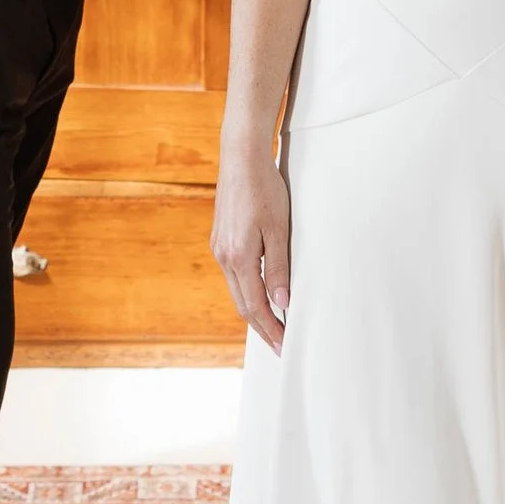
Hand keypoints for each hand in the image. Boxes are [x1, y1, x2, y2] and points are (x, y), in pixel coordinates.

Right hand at [211, 143, 292, 350]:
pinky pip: (233, 276)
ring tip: (272, 326)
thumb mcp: (278, 229)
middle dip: (262, 327)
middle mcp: (224, 257)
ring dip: (254, 311)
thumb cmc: (265, 189)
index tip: (285, 345)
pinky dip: (246, 292)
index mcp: (239, 257)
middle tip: (281, 345)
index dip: (271, 328)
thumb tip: (282, 304)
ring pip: (235, 291)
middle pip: (242, 304)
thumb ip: (278, 268)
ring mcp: (219, 248)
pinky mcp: (220, 240)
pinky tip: (259, 294)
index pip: (255, 306)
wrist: (241, 158)